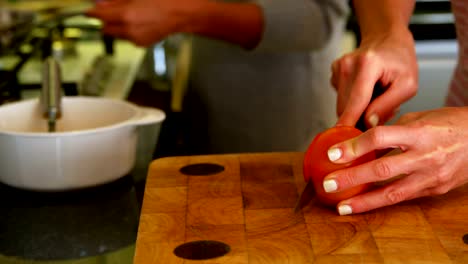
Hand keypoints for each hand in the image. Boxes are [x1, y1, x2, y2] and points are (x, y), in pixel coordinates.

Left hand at [86, 0, 203, 45]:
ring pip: (117, 34)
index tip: (89, 11)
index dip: (93, 12)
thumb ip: (115, 1)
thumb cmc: (162, 0)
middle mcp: (128, 30)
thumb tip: (100, 3)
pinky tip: (141, 23)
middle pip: (106, 29)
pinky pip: (129, 38)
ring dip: (118, 26)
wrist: (181, 13)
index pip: (100, 16)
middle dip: (106, 21)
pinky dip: (130, 32)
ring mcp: (135, 39)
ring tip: (131, 16)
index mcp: (125, 15)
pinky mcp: (142, 44)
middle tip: (111, 12)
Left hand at [322, 107, 467, 214]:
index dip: (353, 146)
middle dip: (352, 178)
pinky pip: (404, 198)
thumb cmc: (447, 124)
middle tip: (328, 183)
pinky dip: (382, 202)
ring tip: (342, 207)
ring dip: (364, 202)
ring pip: (393, 193)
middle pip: (382, 169)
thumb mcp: (417, 118)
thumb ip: (389, 131)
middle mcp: (425, 156)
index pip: (380, 138)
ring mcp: (431, 177)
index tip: (332, 154)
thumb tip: (358, 141)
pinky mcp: (435, 190)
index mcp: (419, 132)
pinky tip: (364, 204)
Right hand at [331, 28, 417, 127]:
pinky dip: (352, 102)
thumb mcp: (407, 84)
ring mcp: (338, 67)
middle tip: (378, 116)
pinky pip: (340, 98)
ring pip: (341, 105)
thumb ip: (387, 106)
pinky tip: (366, 91)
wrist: (386, 38)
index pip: (356, 101)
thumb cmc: (400, 60)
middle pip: (346, 106)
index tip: (343, 141)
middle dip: (359, 118)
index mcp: (368, 64)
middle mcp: (347, 64)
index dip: (349, 123)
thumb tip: (368, 124)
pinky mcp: (333, 72)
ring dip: (357, 110)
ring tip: (374, 98)